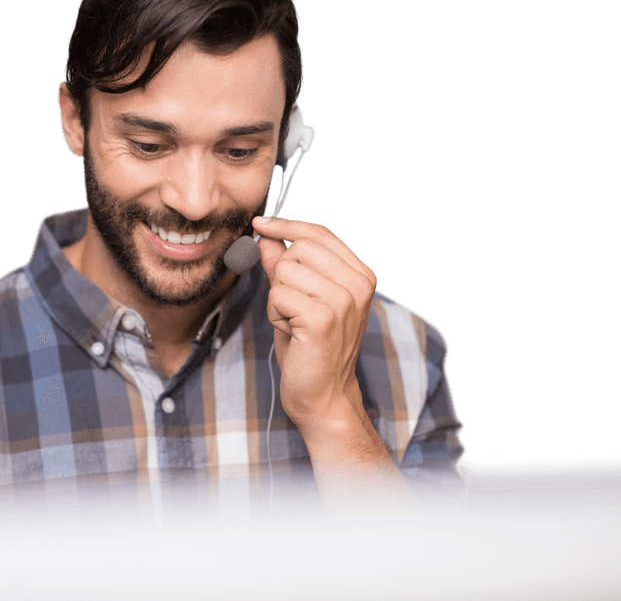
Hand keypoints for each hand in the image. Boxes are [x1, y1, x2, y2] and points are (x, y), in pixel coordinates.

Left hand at [252, 216, 378, 444]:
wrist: (323, 396)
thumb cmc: (310, 349)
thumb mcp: (298, 300)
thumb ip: (283, 267)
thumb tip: (265, 237)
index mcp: (360, 275)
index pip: (319, 234)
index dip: (286, 226)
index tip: (259, 223)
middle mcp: (357, 284)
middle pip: (297, 248)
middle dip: (281, 275)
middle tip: (292, 308)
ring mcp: (342, 300)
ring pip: (284, 271)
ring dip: (277, 299)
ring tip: (294, 323)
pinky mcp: (322, 317)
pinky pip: (278, 295)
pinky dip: (275, 314)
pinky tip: (292, 333)